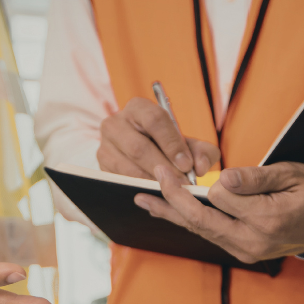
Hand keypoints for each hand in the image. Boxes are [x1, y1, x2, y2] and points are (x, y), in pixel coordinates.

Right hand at [98, 97, 218, 180]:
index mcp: (138, 108)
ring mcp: (104, 146)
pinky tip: (156, 195)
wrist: (141, 154)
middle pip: (138, 147)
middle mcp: (115, 123)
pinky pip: (120, 181)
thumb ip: (202, 152)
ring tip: (171, 191)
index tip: (187, 165)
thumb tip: (200, 167)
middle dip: (163, 168)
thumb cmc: (167, 145)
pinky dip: (139, 190)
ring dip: (151, 182)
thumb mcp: (188, 144)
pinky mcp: (101, 167)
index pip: (154, 121)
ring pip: (127, 168)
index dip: (172, 144)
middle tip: (182, 184)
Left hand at [134, 163, 303, 262]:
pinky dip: (185, 220)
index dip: (204, 183)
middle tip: (150, 178)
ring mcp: (244, 251)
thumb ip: (257, 178)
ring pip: (199, 230)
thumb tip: (223, 179)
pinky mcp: (238, 251)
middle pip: (202, 221)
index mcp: (268, 220)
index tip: (181, 166)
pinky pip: (207, 234)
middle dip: (172, 198)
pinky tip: (166, 210)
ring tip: (143, 198)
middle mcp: (252, 241)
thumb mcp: (293, 175)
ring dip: (171, 212)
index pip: (221, 199)